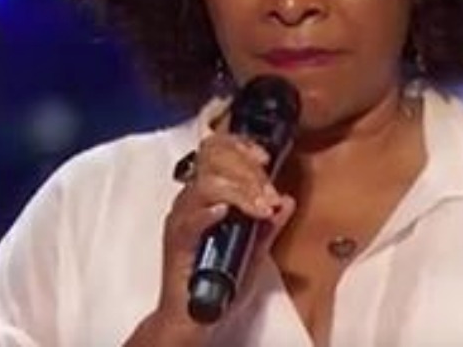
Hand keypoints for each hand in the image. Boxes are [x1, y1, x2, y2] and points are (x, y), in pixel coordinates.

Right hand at [129, 133, 295, 345]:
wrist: (194, 315)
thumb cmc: (219, 281)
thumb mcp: (252, 250)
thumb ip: (268, 226)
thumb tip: (287, 200)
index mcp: (206, 196)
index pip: (216, 152)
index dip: (239, 146)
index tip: (264, 157)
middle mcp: (191, 201)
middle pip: (212, 161)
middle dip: (247, 171)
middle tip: (268, 193)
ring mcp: (181, 219)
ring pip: (205, 185)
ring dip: (238, 191)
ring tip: (259, 207)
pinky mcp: (176, 242)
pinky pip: (189, 220)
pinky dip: (208, 212)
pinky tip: (225, 212)